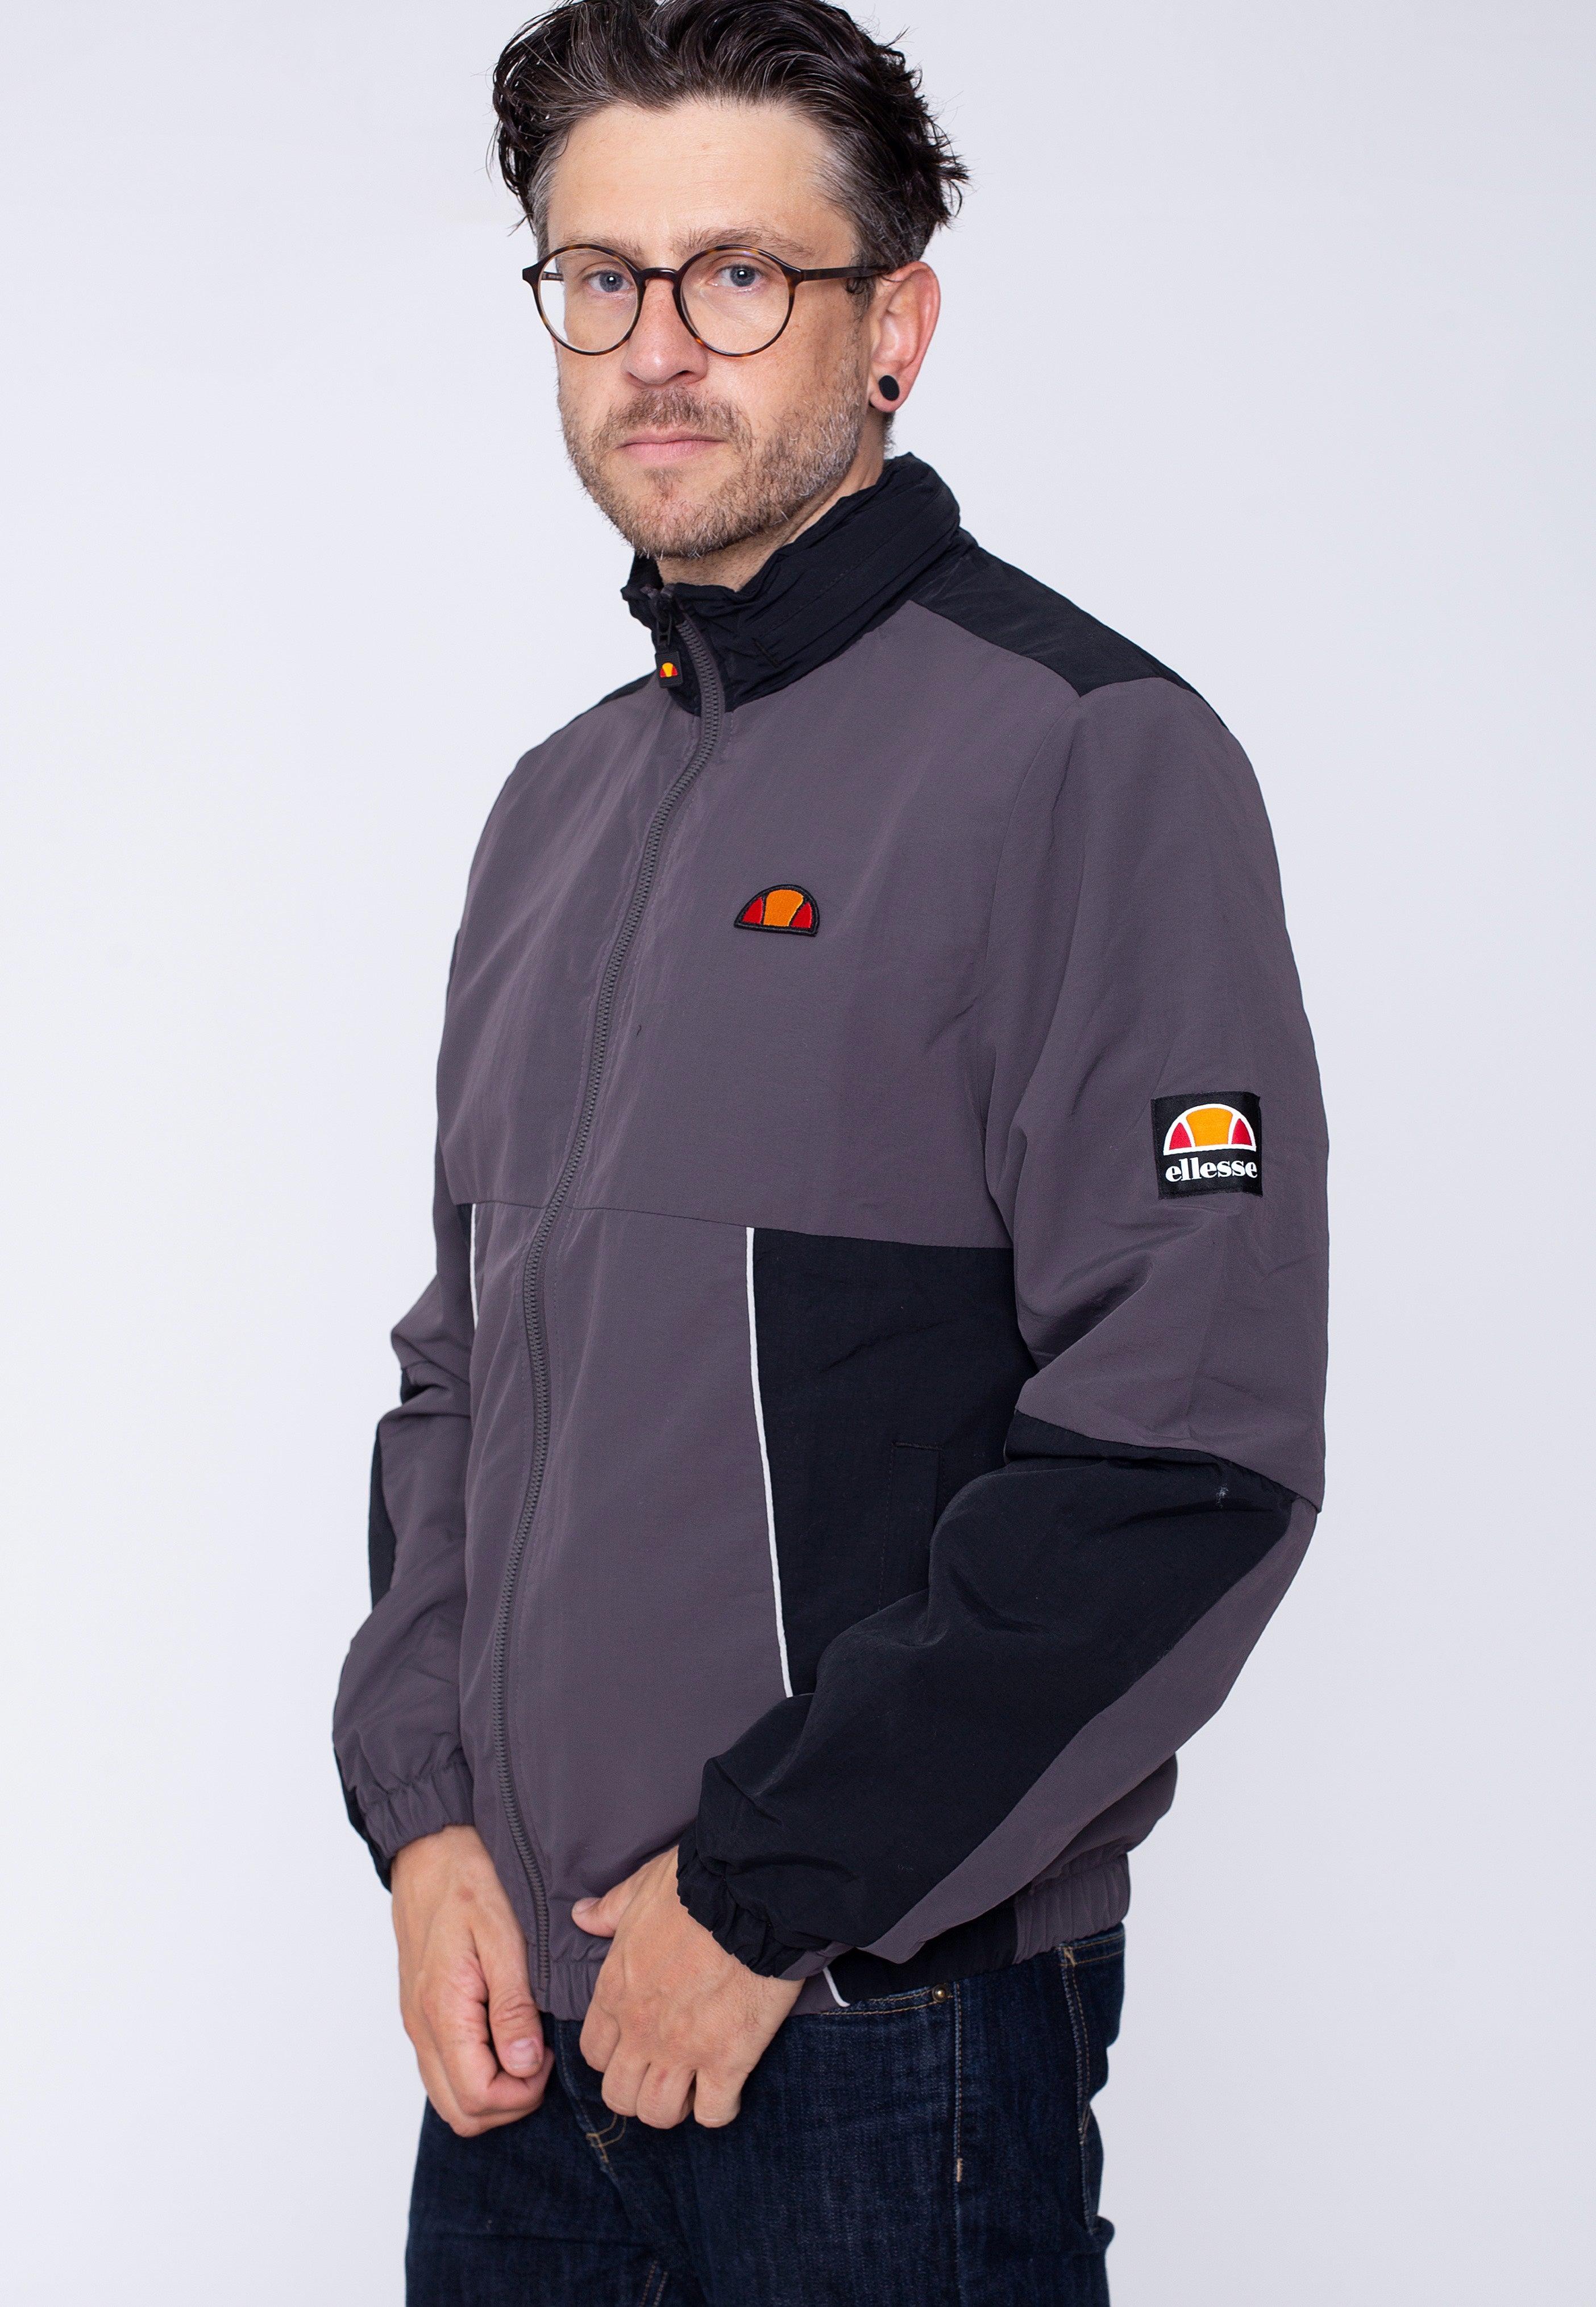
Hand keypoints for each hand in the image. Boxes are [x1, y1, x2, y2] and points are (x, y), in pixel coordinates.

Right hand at [391, 1824, 553, 2135]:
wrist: (430, 1850)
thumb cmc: (469, 1882)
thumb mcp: (503, 1937)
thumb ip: (513, 2007)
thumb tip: (525, 2066)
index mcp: (442, 2010)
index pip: (477, 2097)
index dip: (522, 2094)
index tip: (547, 2056)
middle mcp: (422, 2027)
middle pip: (461, 2112)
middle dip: (509, 2103)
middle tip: (540, 2058)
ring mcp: (417, 2023)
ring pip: (450, 2097)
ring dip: (492, 2090)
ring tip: (526, 2044)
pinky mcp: (421, 2014)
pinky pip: (444, 2069)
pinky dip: (475, 2071)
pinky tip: (505, 2034)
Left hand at [573, 1848, 799, 2129]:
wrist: (752, 1893)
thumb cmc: (694, 1886)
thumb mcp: (640, 1889)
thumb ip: (608, 1910)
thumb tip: (582, 1914)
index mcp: (616, 1990)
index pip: (593, 2053)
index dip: (612, 2056)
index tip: (635, 2045)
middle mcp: (641, 2029)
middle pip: (620, 2095)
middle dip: (638, 2091)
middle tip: (664, 2072)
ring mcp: (683, 2050)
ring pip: (659, 2113)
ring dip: (674, 2105)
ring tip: (693, 2087)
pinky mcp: (728, 2059)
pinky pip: (714, 2112)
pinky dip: (720, 2108)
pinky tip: (728, 2088)